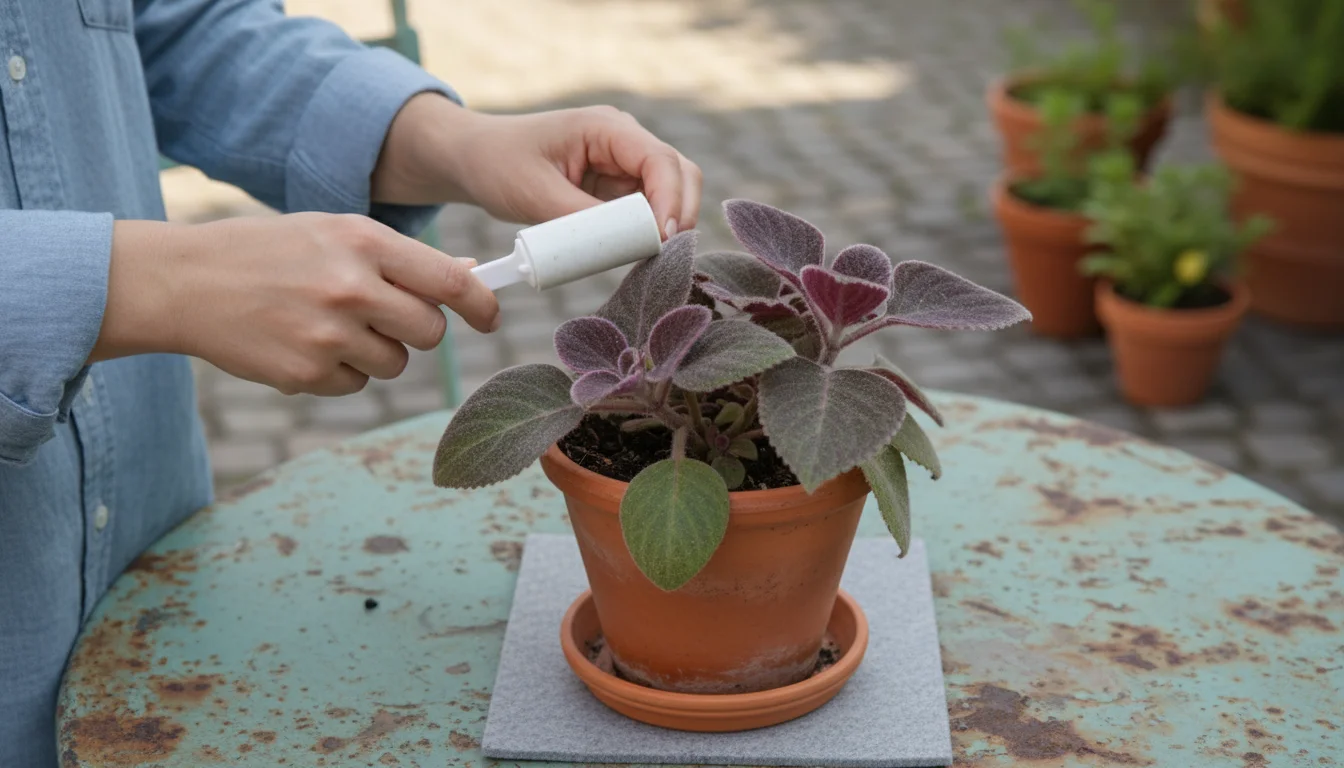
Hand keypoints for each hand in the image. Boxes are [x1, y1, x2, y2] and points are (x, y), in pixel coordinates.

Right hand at [94, 215, 498, 394]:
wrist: (185, 281)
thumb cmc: (269, 251)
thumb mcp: (333, 231)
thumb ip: (399, 256)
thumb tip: (467, 275)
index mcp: (362, 242)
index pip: (449, 281)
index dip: (481, 305)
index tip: (490, 318)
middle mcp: (350, 288)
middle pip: (429, 331)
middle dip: (416, 329)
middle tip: (380, 314)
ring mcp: (328, 335)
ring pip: (395, 363)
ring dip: (376, 351)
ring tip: (328, 324)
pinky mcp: (306, 374)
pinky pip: (356, 385)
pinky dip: (339, 372)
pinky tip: (302, 343)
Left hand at [372, 95, 701, 237]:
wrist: (473, 159)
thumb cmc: (497, 164)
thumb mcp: (534, 194)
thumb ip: (582, 220)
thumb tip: (626, 245)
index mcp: (607, 128)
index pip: (661, 161)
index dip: (671, 201)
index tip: (662, 241)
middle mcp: (625, 142)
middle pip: (681, 175)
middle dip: (679, 214)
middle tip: (662, 256)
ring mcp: (623, 166)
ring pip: (670, 195)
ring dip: (665, 226)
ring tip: (646, 258)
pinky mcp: (615, 190)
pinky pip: (646, 213)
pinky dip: (646, 234)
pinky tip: (632, 255)